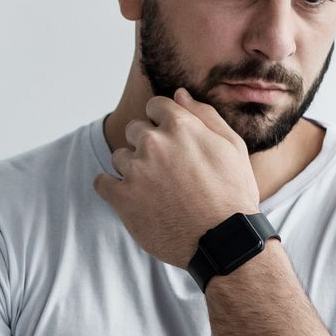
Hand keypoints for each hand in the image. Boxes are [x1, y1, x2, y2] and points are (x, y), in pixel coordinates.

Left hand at [92, 89, 260, 269]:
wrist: (223, 240)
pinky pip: (102, 182)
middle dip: (148, 145)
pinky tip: (132, 198)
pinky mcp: (121, 197)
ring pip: (120, 156)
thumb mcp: (232, 147)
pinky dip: (112, 188)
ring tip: (156, 190)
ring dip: (133, 168)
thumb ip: (204, 115)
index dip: (163, 122)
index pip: (155, 106)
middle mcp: (154, 142)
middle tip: (168, 171)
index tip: (171, 142)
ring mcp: (135, 170)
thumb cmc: (233, 194)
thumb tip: (179, 94)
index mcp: (180, 125)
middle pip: (135, 129)